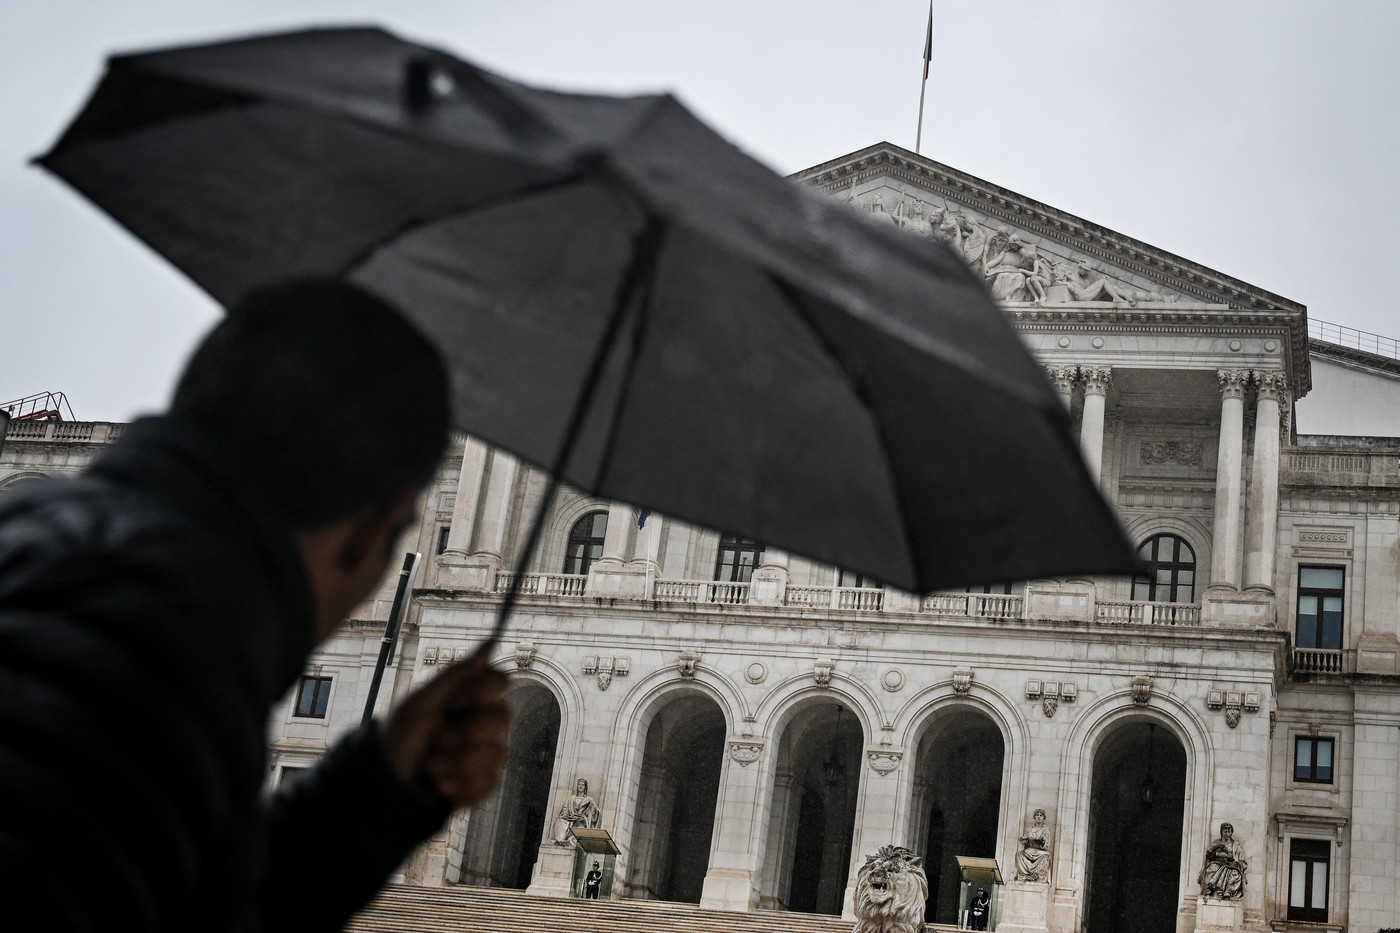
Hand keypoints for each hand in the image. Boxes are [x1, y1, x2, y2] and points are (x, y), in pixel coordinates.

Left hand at [379, 644, 509, 808]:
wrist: (386, 782)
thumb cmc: (400, 735)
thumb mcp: (421, 702)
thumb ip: (457, 674)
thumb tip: (490, 643)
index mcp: (468, 698)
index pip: (499, 680)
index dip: (479, 694)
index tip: (451, 706)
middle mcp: (482, 722)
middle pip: (504, 716)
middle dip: (467, 732)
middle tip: (437, 741)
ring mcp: (484, 752)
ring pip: (497, 753)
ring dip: (458, 764)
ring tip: (430, 768)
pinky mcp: (482, 782)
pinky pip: (490, 782)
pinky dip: (460, 786)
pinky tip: (439, 786)